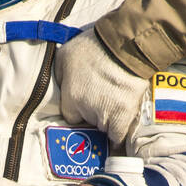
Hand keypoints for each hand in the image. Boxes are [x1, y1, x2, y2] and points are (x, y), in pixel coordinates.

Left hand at [55, 29, 148, 148]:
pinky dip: (118, 138)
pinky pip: (119, 136)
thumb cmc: (94, 47)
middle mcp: (87, 111)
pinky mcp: (124, 116)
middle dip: (92, 115)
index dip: (77, 111)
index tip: (82, 105)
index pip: (70, 117)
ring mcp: (107, 115)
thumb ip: (60, 76)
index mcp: (71, 98)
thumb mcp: (65, 56)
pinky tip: (117, 139)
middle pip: (88, 123)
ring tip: (111, 111)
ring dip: (106, 124)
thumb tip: (61, 84)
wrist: (124, 46)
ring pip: (103, 130)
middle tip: (99, 100)